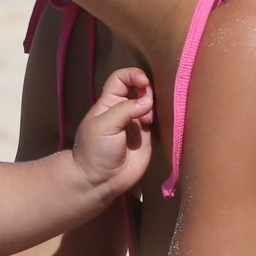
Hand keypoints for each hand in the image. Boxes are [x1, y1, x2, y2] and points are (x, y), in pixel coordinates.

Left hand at [71, 67, 154, 194]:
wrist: (100, 180)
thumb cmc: (95, 150)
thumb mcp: (104, 125)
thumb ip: (125, 109)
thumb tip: (147, 101)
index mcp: (108, 103)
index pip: (120, 79)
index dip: (132, 75)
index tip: (143, 82)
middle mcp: (122, 110)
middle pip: (137, 88)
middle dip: (145, 89)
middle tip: (147, 102)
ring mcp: (135, 123)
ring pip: (149, 103)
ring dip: (152, 104)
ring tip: (147, 119)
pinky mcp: (146, 137)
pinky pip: (157, 120)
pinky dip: (159, 116)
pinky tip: (152, 123)